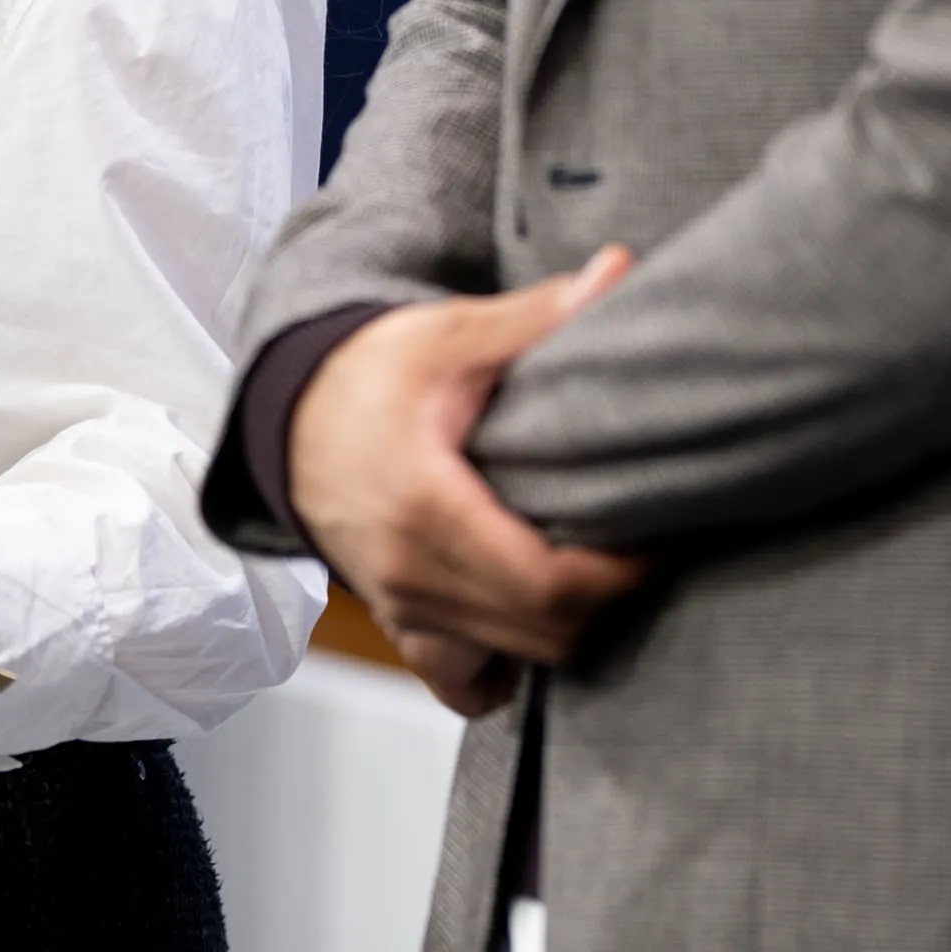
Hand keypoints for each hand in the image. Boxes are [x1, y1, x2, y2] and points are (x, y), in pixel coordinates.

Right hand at [291, 249, 648, 705]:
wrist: (292, 412)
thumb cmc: (370, 371)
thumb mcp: (449, 334)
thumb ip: (537, 316)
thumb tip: (619, 269)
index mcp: (427, 510)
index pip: (547, 585)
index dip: (619, 576)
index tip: (658, 537)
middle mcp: (411, 577)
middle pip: (543, 634)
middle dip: (607, 601)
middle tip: (644, 547)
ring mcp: (402, 610)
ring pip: (513, 662)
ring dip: (566, 631)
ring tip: (597, 572)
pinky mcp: (400, 624)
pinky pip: (463, 681)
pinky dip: (508, 665)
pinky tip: (536, 614)